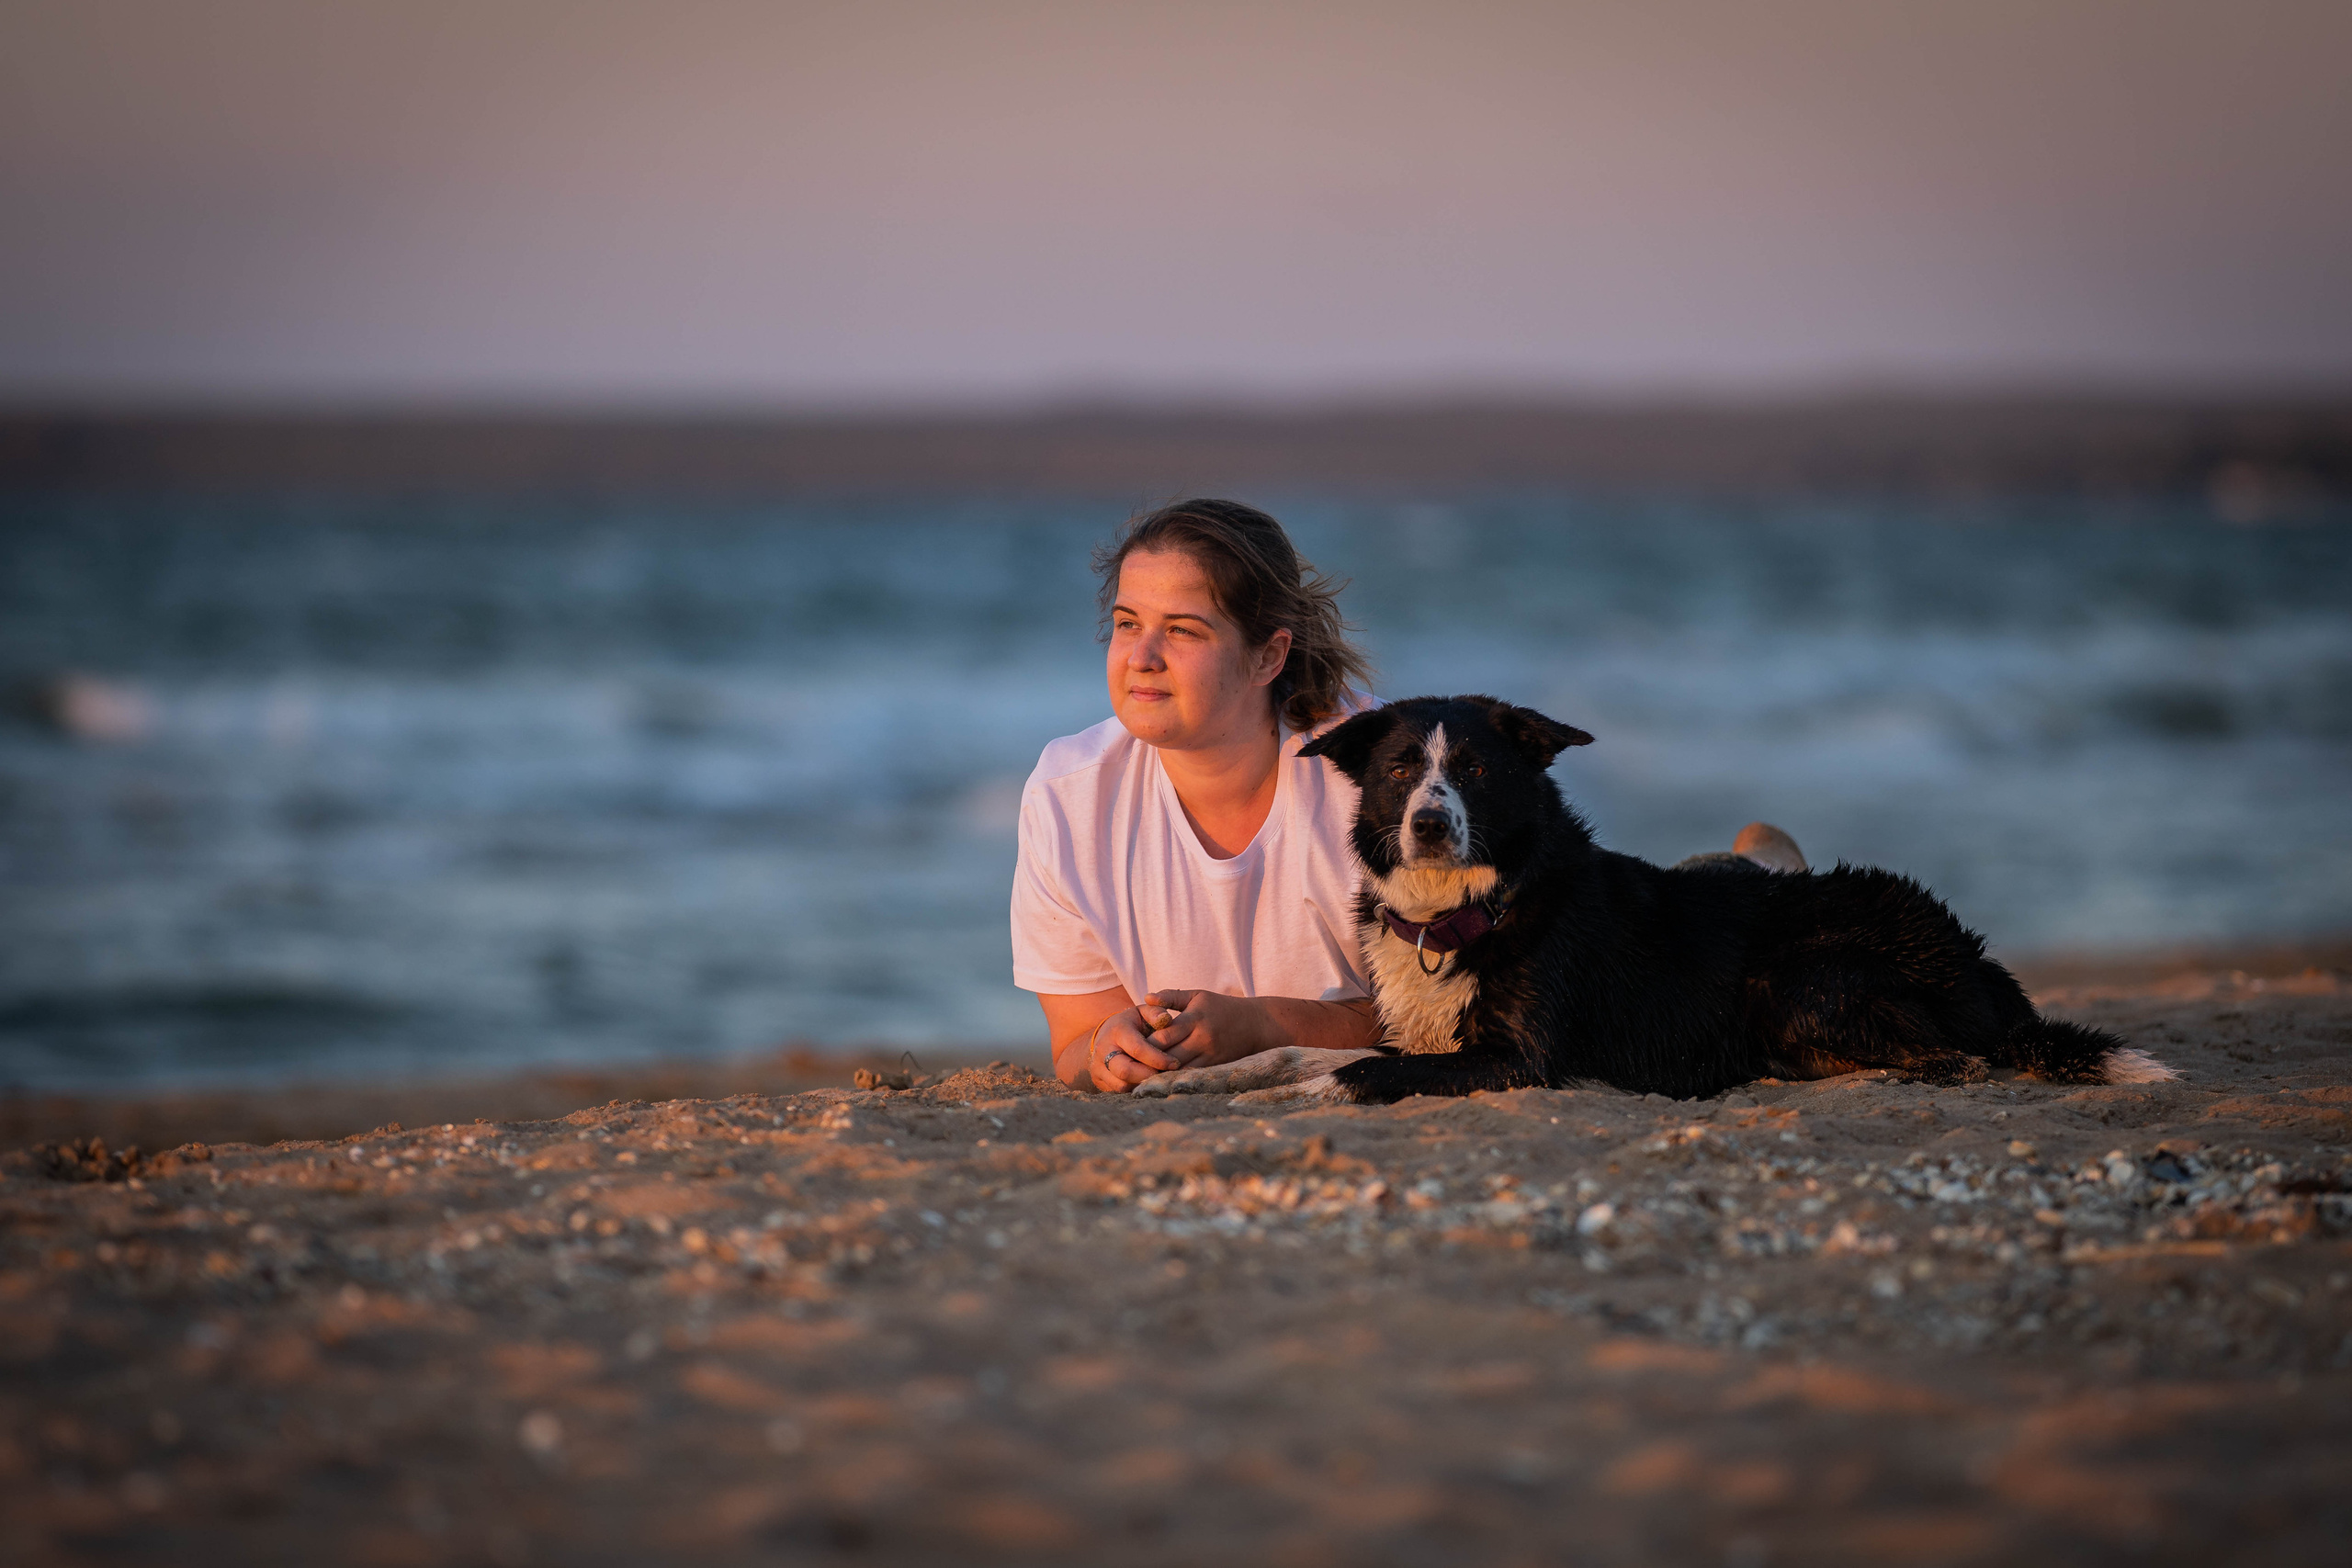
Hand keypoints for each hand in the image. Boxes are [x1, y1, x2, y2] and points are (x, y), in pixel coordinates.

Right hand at [1084, 1006, 1181, 1092]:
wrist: (1105, 1035)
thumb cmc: (1131, 1023)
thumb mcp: (1142, 1012)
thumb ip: (1156, 1012)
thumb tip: (1166, 1019)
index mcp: (1117, 1031)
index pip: (1137, 1049)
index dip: (1158, 1058)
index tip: (1175, 1063)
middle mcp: (1103, 1050)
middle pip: (1125, 1071)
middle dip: (1149, 1075)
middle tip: (1166, 1074)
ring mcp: (1098, 1067)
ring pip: (1122, 1085)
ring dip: (1143, 1084)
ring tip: (1158, 1078)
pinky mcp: (1099, 1080)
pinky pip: (1118, 1091)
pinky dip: (1135, 1089)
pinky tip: (1147, 1082)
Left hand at [1138, 990, 1272, 1069]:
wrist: (1254, 1024)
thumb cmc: (1220, 1007)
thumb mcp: (1197, 996)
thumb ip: (1171, 996)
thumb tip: (1146, 997)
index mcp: (1194, 1019)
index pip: (1165, 1035)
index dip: (1147, 1044)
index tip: (1133, 1047)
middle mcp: (1202, 1039)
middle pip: (1170, 1056)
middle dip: (1151, 1062)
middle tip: (1132, 1066)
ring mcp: (1210, 1055)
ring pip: (1180, 1070)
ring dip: (1162, 1074)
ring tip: (1144, 1076)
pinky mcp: (1216, 1066)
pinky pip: (1192, 1076)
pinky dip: (1178, 1078)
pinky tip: (1164, 1080)